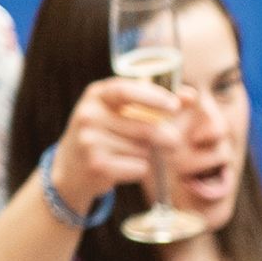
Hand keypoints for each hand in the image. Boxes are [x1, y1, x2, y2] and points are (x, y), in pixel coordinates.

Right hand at [48, 76, 176, 213]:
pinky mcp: (97, 165)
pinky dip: (140, 169)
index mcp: (96, 95)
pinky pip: (138, 167)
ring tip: (131, 153)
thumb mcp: (120, 112)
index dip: (153, 97)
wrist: (70, 169)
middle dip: (166, 137)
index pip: (125, 91)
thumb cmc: (106, 134)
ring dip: (148, 154)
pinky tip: (123, 167)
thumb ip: (154, 102)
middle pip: (145, 128)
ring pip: (143, 149)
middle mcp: (88, 115)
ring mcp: (90, 141)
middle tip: (174, 142)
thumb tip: (191, 96)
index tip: (175, 106)